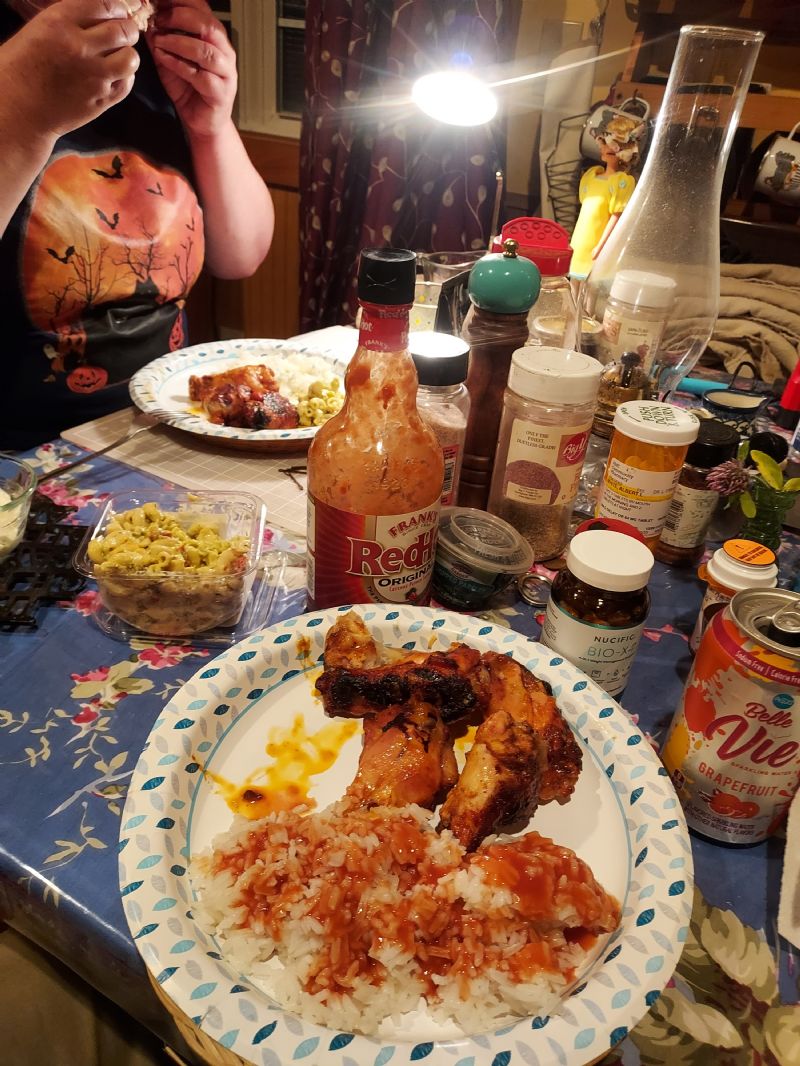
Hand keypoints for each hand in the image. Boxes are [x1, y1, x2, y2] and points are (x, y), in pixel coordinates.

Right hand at [0, 0, 141, 142]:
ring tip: (120, 56)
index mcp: (59, 22)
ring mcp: (93, 76)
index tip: (122, 12)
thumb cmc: (21, 66)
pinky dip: (125, 77)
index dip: (120, 8)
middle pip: (123, 30)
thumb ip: (71, 20)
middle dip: (128, 29)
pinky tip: (115, 75)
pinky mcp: (100, 100)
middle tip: (126, 32)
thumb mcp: (40, 29)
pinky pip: (127, 84)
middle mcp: (79, 47)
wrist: (17, 107)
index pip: (105, 5)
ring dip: (128, 54)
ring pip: (130, 58)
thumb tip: (103, 16)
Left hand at [148, 0, 236, 137]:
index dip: (180, 1)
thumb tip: (145, 18)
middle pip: (208, 25)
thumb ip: (160, 37)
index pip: (202, 8)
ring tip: (158, 41)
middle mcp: (224, 51)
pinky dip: (179, 65)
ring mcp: (225, 72)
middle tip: (158, 19)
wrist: (201, 121)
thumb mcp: (168, 57)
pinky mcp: (220, 93)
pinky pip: (200, 76)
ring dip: (178, 42)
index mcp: (214, 36)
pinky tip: (164, 59)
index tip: (157, 0)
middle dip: (180, 18)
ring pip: (205, 51)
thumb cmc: (188, 87)